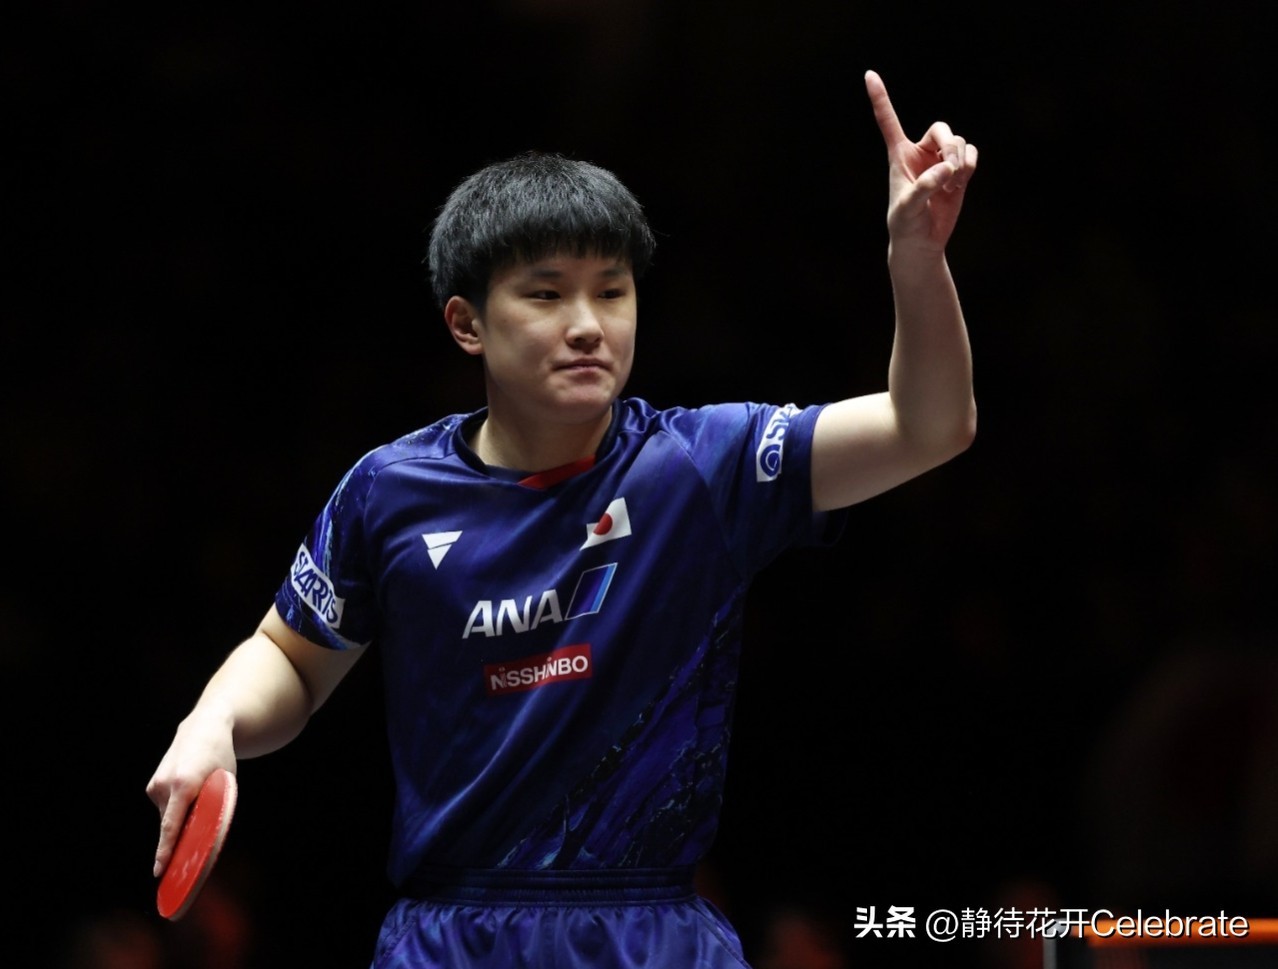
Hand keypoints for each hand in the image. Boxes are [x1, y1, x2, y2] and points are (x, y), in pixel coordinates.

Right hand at [145, 715, 236, 877]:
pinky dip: (177, 810)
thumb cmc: (220, 758)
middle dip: (178, 842)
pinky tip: (189, 795)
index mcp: (184, 784)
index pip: (172, 825)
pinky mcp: (152, 786)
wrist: (204, 729)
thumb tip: (204, 838)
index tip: (159, 870)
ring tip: (199, 800)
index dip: (165, 850)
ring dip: (182, 820)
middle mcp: (165, 785)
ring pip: (168, 817)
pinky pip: (166, 808)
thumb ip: (213, 807)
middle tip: (189, 856)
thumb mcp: (224, 782)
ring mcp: (156, 785)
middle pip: (171, 825)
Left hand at [866, 70, 977, 252]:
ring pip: (959, 142)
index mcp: (898, 154)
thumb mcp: (907, 209)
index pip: (888, 120)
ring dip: (960, 162)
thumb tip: (946, 171)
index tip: (868, 74)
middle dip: (950, 147)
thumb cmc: (906, 225)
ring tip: (950, 187)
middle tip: (950, 172)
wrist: (922, 242)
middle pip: (942, 129)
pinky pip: (972, 153)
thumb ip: (924, 188)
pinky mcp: (958, 171)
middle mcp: (920, 152)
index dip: (880, 97)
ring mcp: (940, 160)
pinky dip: (970, 166)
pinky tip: (958, 185)